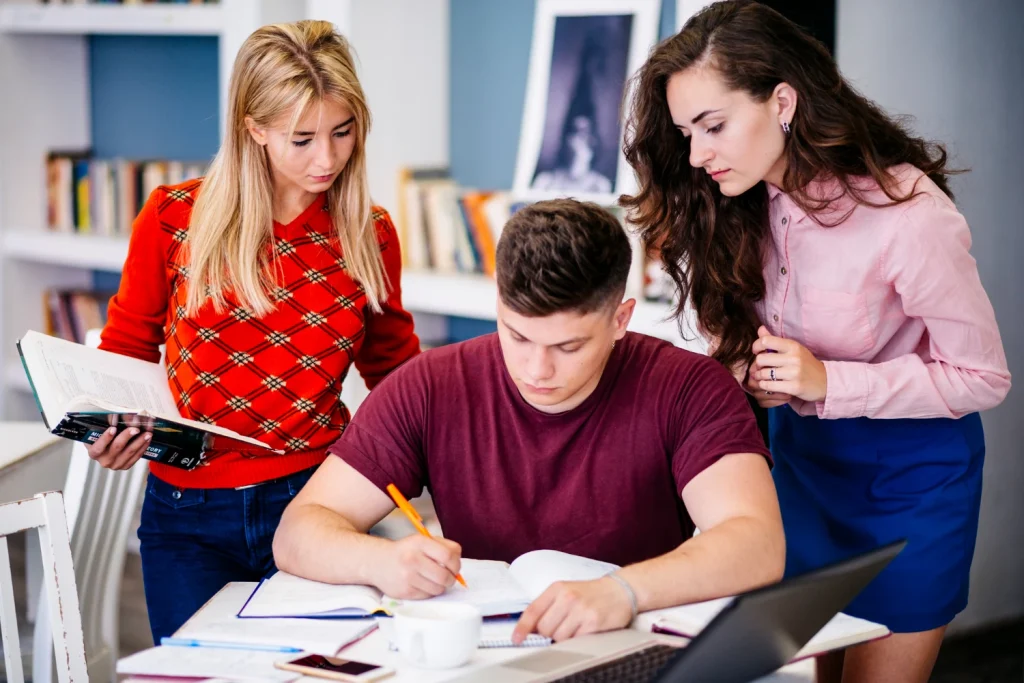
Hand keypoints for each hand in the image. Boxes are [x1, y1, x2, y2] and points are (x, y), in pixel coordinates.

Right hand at [85, 414, 151, 470]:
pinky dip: (143, 447)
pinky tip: (147, 440)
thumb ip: (103, 427)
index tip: (112, 428)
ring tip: (147, 433)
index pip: (98, 447)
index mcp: (94, 452)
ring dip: (139, 441)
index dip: (106, 438)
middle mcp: (104, 460)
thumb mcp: (98, 434)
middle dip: (127, 436)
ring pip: (129, 452)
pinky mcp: (126, 466)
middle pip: (117, 447)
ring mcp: (115, 465)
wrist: (107, 451)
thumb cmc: (102, 439)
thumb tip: (116, 414)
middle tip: (135, 428)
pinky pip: (136, 456)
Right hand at [376, 534, 461, 599]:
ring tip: (434, 580)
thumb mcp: (423, 540)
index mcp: (420, 543)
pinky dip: (429, 592)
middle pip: (445, 576)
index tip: (455, 567)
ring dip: (441, 586)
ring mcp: (408, 577)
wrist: (377, 562)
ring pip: (438, 589)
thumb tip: (458, 562)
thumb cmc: (406, 551)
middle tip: (448, 577)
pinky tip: (423, 584)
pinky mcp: (404, 592)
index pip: (448, 556)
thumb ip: (444, 546)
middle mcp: (413, 559)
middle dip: (451, 579)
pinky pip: (427, 596)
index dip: (456, 564)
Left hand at [512, 577, 633, 643]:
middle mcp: (567, 597)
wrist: (620, 591)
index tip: (517, 639)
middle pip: (544, 628)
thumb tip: (530, 628)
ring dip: (564, 638)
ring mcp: (580, 609)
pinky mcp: (593, 622)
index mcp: (557, 588)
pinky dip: (577, 640)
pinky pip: (575, 640)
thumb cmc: (590, 593)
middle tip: (560, 627)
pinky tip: (585, 630)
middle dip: (549, 634)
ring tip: (575, 627)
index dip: (522, 628)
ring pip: (559, 637)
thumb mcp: (566, 591)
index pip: (533, 610)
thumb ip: (548, 606)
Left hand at [750, 326, 826, 402]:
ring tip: (762, 377)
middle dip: (757, 364)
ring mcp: (794, 373)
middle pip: (761, 359)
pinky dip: (764, 385)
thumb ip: (775, 340)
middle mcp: (794, 358)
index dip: (756, 346)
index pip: (765, 341)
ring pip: (763, 374)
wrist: (825, 381)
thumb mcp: (794, 349)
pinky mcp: (794, 387)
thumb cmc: (806, 364)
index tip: (757, 352)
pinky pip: (768, 385)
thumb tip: (760, 329)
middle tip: (760, 367)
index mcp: (793, 346)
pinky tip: (767, 384)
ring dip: (759, 376)